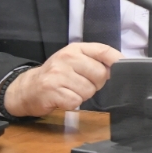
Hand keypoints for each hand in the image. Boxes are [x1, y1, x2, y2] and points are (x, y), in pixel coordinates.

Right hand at [3, 42, 121, 116]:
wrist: (27, 88)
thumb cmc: (56, 74)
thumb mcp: (73, 60)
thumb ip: (94, 60)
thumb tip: (119, 67)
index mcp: (74, 49)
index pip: (103, 50)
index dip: (117, 60)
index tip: (124, 67)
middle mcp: (66, 58)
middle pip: (100, 74)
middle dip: (96, 84)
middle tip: (82, 84)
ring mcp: (58, 75)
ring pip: (89, 90)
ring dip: (83, 95)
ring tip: (70, 91)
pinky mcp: (52, 91)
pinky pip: (76, 102)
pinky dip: (72, 104)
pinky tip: (63, 98)